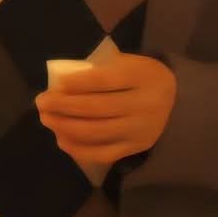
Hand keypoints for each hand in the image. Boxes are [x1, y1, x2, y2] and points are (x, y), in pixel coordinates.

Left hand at [35, 54, 177, 169]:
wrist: (176, 100)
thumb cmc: (137, 76)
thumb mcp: (124, 63)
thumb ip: (98, 70)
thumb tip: (59, 84)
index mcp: (141, 77)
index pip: (104, 80)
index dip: (77, 82)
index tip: (57, 83)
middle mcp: (144, 105)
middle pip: (96, 108)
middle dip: (63, 106)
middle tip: (41, 102)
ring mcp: (141, 130)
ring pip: (97, 132)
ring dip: (65, 126)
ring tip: (46, 119)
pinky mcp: (137, 147)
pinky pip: (105, 153)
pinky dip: (80, 148)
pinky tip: (61, 140)